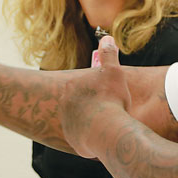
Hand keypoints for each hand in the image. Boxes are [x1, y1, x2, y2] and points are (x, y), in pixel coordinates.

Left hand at [60, 36, 131, 158]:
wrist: (107, 130)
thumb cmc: (111, 99)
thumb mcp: (113, 72)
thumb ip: (109, 54)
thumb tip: (107, 38)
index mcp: (71, 87)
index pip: (84, 86)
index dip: (99, 89)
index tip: (108, 94)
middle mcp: (64, 104)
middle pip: (81, 103)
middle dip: (93, 105)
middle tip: (110, 108)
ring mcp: (66, 123)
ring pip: (81, 120)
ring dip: (93, 121)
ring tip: (109, 123)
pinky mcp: (72, 139)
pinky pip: (83, 136)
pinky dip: (92, 136)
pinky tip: (105, 135)